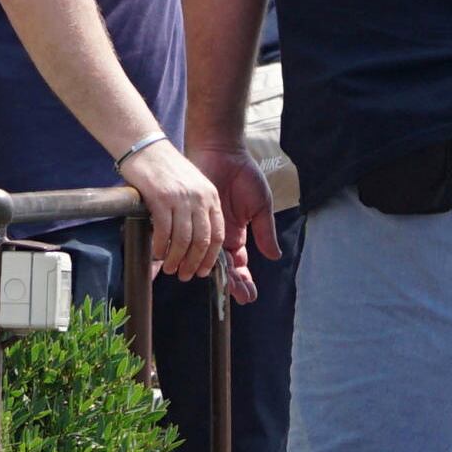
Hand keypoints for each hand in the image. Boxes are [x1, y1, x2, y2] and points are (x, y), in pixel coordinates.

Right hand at [119, 137, 225, 279]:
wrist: (146, 147)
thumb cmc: (166, 169)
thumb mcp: (192, 185)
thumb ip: (197, 208)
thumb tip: (194, 239)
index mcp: (210, 197)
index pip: (218, 233)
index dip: (211, 256)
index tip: (203, 270)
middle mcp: (200, 199)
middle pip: (203, 241)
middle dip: (194, 262)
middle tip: (186, 275)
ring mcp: (181, 199)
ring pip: (184, 239)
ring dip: (177, 259)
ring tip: (171, 269)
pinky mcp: (161, 198)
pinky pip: (164, 230)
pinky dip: (162, 246)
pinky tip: (158, 254)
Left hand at [189, 139, 281, 285]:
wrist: (222, 152)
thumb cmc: (245, 176)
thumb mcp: (260, 205)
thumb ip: (265, 231)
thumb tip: (274, 257)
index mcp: (237, 235)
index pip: (240, 265)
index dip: (244, 280)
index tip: (247, 296)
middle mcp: (218, 236)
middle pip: (222, 267)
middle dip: (229, 283)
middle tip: (233, 298)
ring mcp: (201, 228)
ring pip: (201, 257)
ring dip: (203, 271)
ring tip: (204, 284)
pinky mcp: (185, 218)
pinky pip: (181, 239)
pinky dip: (179, 252)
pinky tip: (177, 265)